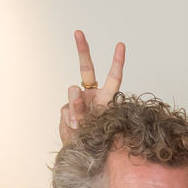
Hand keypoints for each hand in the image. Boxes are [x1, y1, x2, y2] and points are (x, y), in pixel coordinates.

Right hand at [60, 30, 124, 145]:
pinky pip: (66, 110)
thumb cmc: (98, 143)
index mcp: (107, 99)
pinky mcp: (67, 109)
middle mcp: (93, 97)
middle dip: (82, 50)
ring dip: (77, 106)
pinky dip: (70, 121)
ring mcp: (79, 102)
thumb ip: (87, 108)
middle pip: (87, 69)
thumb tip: (74, 89)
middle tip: (78, 33)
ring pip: (73, 93)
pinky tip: (75, 129)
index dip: (117, 62)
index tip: (120, 45)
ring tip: (81, 123)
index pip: (113, 78)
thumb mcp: (98, 126)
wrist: (84, 154)